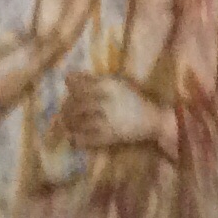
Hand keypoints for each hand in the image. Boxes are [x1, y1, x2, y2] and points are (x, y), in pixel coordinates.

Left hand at [55, 73, 177, 158]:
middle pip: (75, 105)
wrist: (153, 119)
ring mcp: (105, 121)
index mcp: (107, 86)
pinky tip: (73, 138)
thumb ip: (94, 80)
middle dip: (67, 109)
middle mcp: (104, 102)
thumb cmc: (134, 98)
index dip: (70, 88)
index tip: (69, 90)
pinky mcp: (107, 137)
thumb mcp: (117, 82)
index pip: (78, 86)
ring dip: (69, 124)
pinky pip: (85, 139)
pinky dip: (76, 139)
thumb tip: (69, 77)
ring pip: (78, 122)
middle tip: (64, 112)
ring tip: (67, 124)